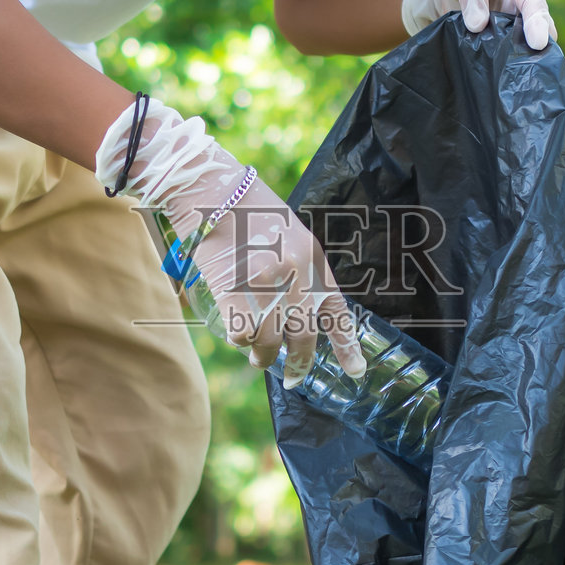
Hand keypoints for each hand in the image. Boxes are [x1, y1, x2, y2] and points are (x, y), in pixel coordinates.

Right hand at [95, 100, 365, 387]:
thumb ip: (298, 270)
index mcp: (314, 259)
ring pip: (269, 341)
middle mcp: (296, 273)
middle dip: (299, 363)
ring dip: (263, 357)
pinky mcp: (234, 289)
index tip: (355, 371)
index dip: (346, 345)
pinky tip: (236, 337)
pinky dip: (239, 340)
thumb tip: (295, 315)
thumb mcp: (288, 234)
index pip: (337, 310)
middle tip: (293, 378)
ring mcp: (265, 283)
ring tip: (257, 358)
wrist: (209, 186)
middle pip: (304, 336)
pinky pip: (242, 332)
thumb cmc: (245, 207)